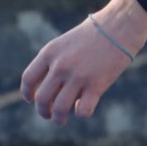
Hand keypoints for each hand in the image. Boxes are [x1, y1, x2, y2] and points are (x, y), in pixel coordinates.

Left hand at [20, 0, 146, 125]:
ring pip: (59, 109)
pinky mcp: (96, 85)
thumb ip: (55, 63)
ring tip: (60, 120)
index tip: (31, 100)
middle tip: (48, 114)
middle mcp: (60, 65)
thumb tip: (49, 90)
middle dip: (43, 111)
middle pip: (41, 98)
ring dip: (58, 119)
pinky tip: (83, 107)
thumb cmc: (93, 34)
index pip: (28, 78)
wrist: (119, 26)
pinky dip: (80, 113)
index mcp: (50, 52)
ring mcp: (78, 76)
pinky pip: (82, 111)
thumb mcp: (66, 43)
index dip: (27, 93)